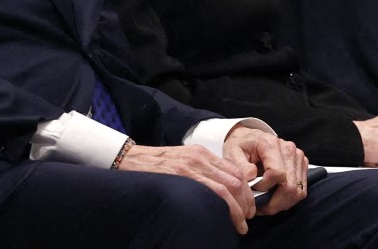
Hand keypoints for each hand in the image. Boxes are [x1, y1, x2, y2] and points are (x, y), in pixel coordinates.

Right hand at [118, 143, 255, 233]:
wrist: (129, 158)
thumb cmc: (154, 165)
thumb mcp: (182, 160)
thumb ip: (201, 170)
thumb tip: (221, 191)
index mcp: (201, 153)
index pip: (235, 171)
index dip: (246, 191)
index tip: (248, 207)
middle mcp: (200, 157)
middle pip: (236, 180)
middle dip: (247, 202)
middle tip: (247, 219)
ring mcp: (192, 166)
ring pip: (228, 188)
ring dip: (239, 209)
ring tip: (241, 225)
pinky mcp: (183, 175)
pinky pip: (212, 191)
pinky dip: (226, 207)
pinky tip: (228, 219)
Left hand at [222, 126, 308, 217]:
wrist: (250, 138)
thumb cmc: (241, 147)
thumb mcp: (232, 153)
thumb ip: (240, 166)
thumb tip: (251, 177)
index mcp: (270, 143)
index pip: (277, 174)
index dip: (265, 187)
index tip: (253, 189)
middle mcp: (289, 149)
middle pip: (290, 186)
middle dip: (274, 203)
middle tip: (259, 207)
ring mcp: (298, 156)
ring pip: (297, 192)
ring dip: (282, 203)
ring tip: (266, 203)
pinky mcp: (302, 164)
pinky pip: (301, 191)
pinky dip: (288, 199)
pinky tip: (274, 197)